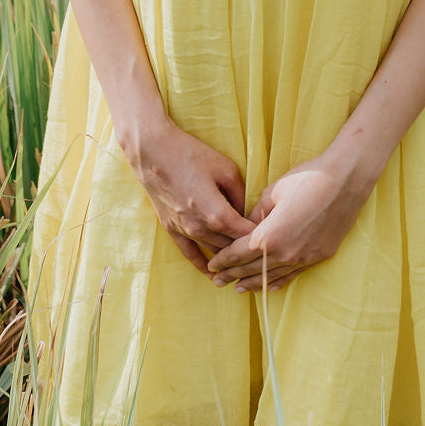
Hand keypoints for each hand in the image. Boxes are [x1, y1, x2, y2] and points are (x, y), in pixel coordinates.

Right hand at [125, 118, 253, 275]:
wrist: (152, 150)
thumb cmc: (191, 154)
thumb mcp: (225, 169)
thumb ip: (240, 195)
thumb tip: (244, 213)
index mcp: (217, 214)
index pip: (246, 235)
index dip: (260, 236)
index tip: (272, 237)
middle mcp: (201, 228)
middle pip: (230, 247)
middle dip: (246, 248)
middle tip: (260, 249)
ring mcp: (184, 231)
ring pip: (213, 252)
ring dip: (227, 257)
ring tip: (243, 264)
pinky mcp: (171, 229)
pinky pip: (190, 254)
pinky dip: (203, 265)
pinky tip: (212, 274)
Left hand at [206, 151, 373, 293]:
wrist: (345, 181)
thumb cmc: (306, 179)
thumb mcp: (272, 192)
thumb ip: (256, 214)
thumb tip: (245, 227)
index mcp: (269, 236)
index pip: (238, 253)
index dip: (223, 260)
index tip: (212, 265)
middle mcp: (285, 253)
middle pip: (252, 269)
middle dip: (232, 275)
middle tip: (217, 282)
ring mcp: (304, 258)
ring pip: (272, 276)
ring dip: (253, 283)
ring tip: (239, 289)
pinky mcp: (319, 257)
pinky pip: (293, 275)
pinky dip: (278, 281)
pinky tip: (268, 286)